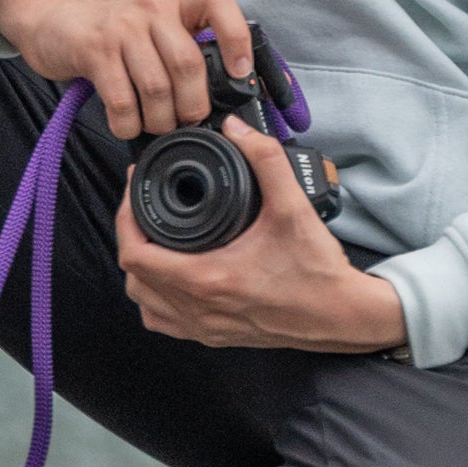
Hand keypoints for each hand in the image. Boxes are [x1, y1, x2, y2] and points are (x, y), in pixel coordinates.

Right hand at [0, 0, 255, 140]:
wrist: (50, 19)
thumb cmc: (109, 36)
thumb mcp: (150, 32)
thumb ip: (180, 53)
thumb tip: (220, 100)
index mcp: (174, 6)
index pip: (219, 4)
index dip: (237, 38)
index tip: (239, 73)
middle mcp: (151, 11)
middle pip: (188, 64)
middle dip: (192, 107)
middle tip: (184, 122)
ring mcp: (121, 29)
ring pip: (157, 87)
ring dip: (160, 121)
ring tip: (154, 126)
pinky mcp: (94, 50)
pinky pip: (122, 100)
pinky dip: (128, 125)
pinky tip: (126, 124)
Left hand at [115, 119, 408, 353]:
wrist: (342, 317)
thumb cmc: (318, 273)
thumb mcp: (294, 208)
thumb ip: (266, 160)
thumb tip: (236, 129)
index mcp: (208, 280)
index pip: (135, 253)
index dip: (125, 217)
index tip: (136, 190)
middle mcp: (199, 309)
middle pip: (133, 276)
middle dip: (131, 236)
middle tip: (143, 207)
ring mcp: (205, 328)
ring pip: (145, 303)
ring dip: (141, 270)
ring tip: (153, 238)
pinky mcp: (216, 337)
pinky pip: (165, 323)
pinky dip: (156, 300)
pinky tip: (170, 276)